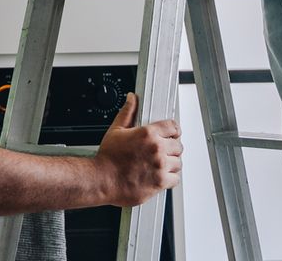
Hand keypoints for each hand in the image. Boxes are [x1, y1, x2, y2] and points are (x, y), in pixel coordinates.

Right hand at [94, 93, 181, 207]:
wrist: (102, 181)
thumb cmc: (108, 158)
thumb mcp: (116, 130)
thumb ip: (128, 112)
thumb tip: (132, 99)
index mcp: (148, 134)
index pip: (173, 127)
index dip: (173, 130)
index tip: (171, 135)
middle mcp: (156, 149)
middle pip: (178, 145)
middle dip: (171, 148)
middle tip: (163, 151)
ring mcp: (160, 166)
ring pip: (178, 162)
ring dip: (172, 163)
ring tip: (161, 164)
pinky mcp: (160, 182)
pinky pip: (176, 179)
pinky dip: (171, 178)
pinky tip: (161, 175)